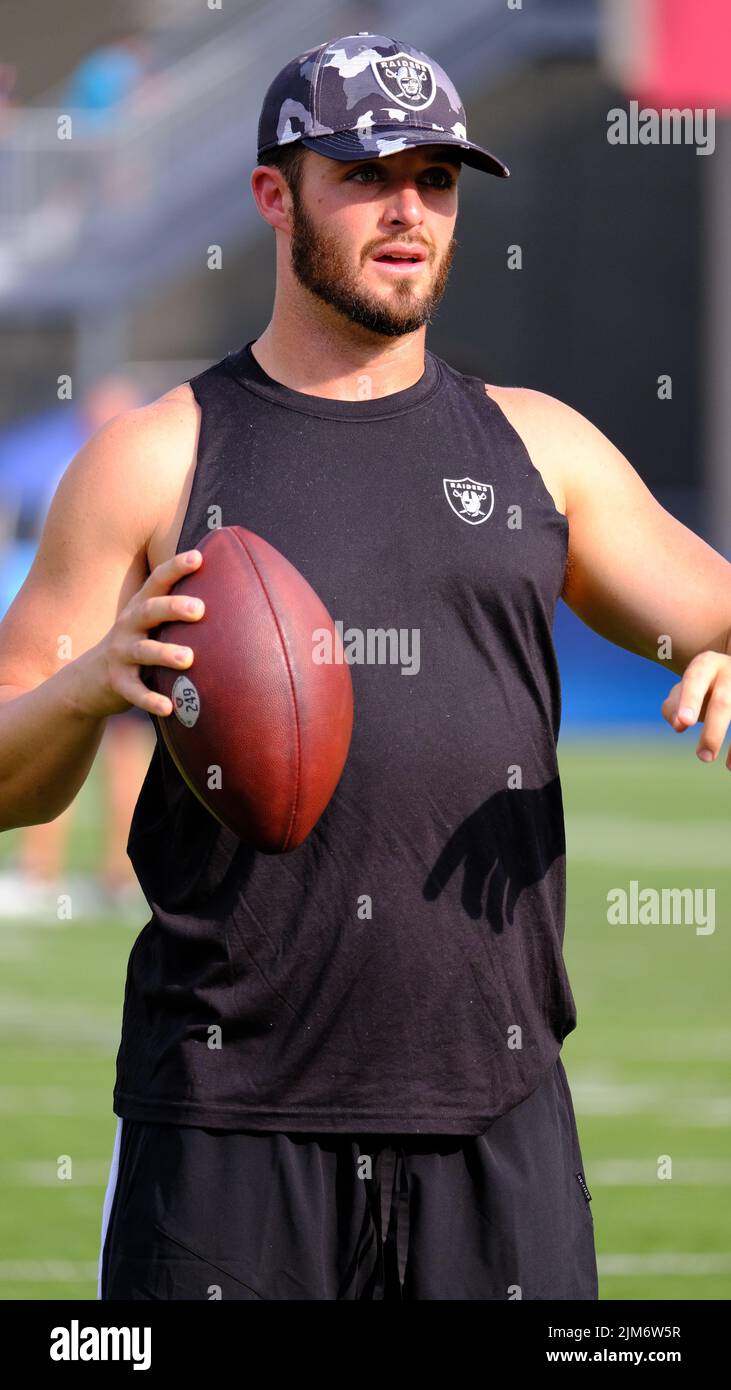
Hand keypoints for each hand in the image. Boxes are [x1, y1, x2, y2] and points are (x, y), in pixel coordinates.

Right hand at [71, 549, 204, 718]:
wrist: (87, 680)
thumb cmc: (134, 647)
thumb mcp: (148, 626)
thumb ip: (174, 614)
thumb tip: (225, 600)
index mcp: (140, 609)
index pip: (157, 581)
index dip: (176, 568)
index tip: (198, 557)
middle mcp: (128, 627)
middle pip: (149, 612)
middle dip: (173, 607)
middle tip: (199, 609)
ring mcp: (120, 655)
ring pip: (143, 652)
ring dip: (165, 654)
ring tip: (188, 659)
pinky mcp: (117, 683)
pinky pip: (134, 692)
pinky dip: (150, 699)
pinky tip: (169, 707)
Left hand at [661, 650, 730, 767]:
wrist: (729, 672)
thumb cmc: (701, 686)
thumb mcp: (684, 690)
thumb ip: (674, 707)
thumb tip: (679, 725)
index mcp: (706, 665)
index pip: (696, 680)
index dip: (690, 701)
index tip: (684, 723)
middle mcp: (729, 673)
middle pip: (723, 703)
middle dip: (713, 731)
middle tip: (703, 757)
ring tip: (716, 762)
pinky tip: (730, 765)